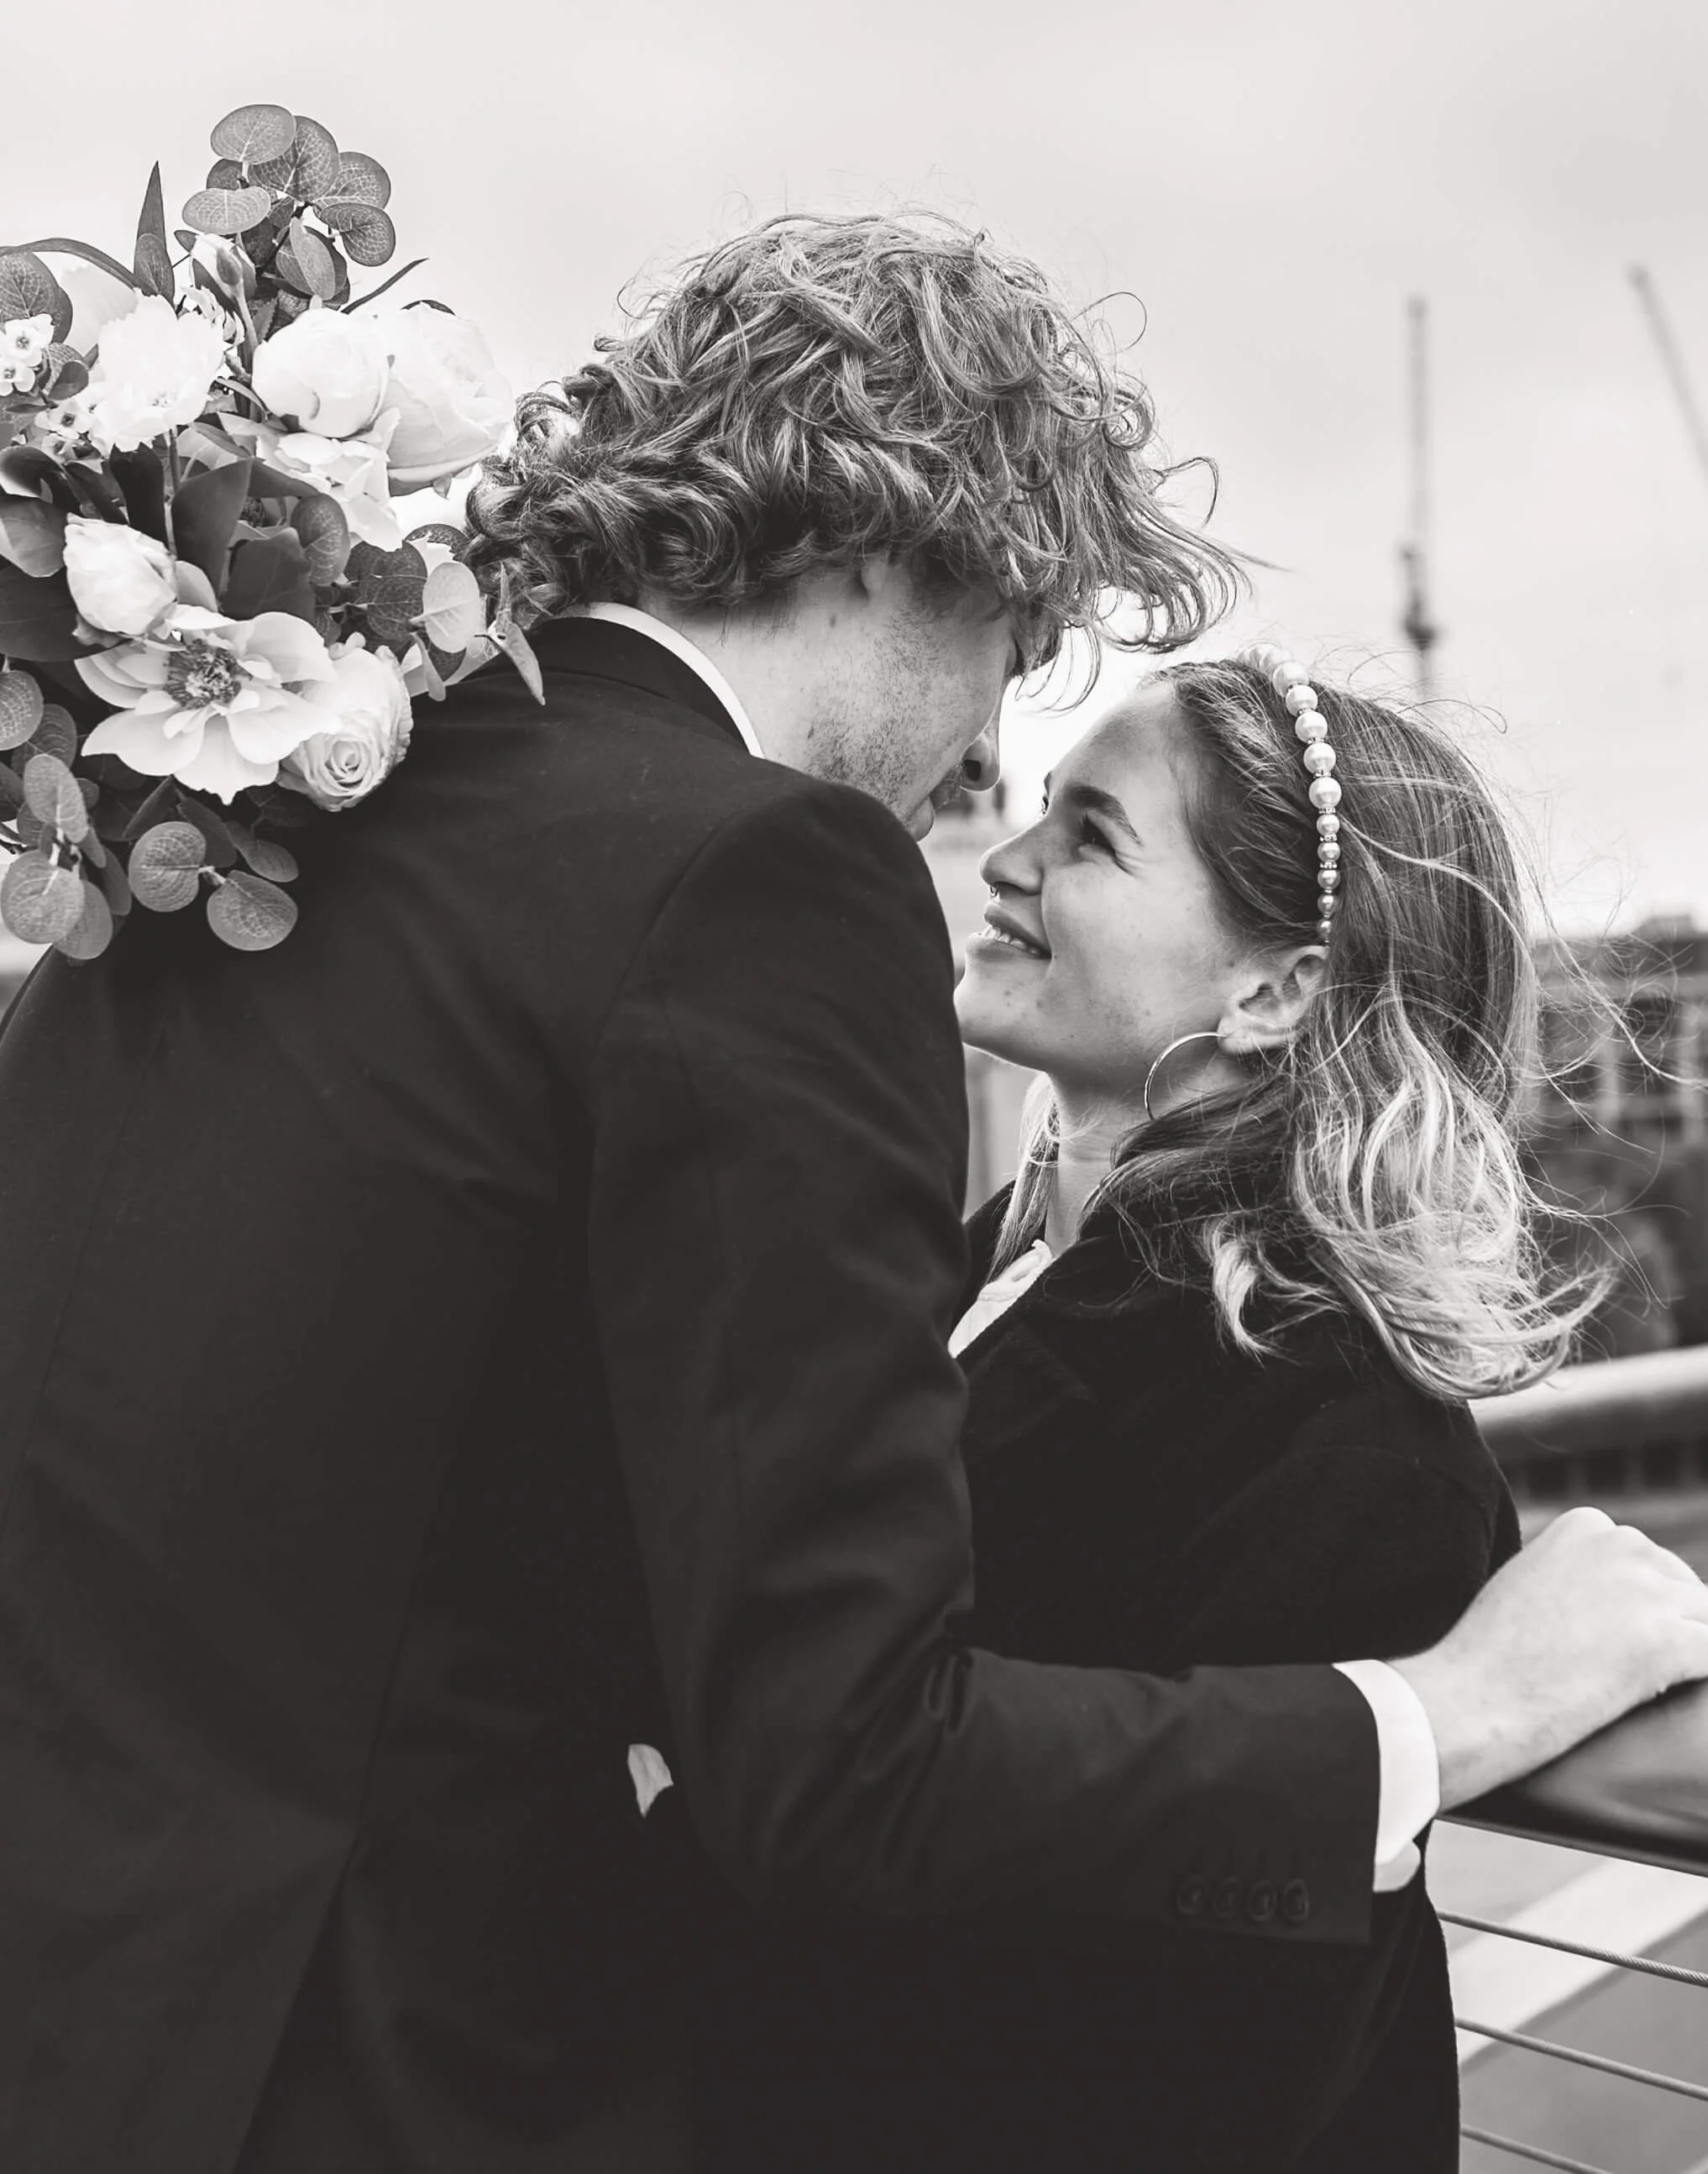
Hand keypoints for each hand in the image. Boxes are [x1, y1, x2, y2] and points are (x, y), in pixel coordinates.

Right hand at [1390, 1506, 1707, 1809]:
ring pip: (1704, 1618)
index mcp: (1586, 1525)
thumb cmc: (1488, 1655)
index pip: (1646, 1560)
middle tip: (1625, 1668)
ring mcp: (1648, 1593)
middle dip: (1668, 1624)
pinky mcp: (1668, 1643)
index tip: (1613, 1636)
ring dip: (1685, 1651)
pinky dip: (1700, 1673)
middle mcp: (1622, 1545)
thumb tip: (1616, 1602)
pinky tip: (1672, 1691)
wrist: (1474, 1697)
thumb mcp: (1528, 1582)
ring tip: (1643, 1685)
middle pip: (1681, 1585)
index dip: (1638, 1604)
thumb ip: (1574, 1573)